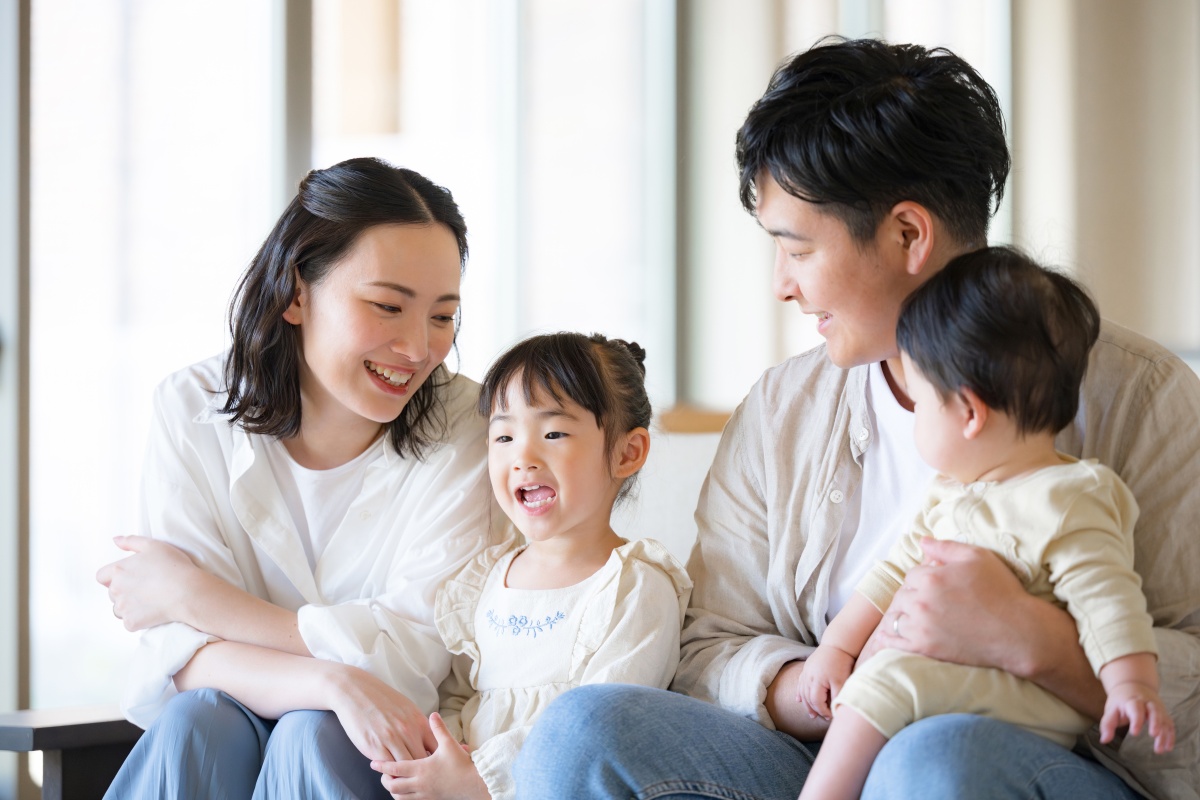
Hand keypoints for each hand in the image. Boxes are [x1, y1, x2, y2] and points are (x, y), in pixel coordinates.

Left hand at [95, 535, 204, 630]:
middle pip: (112, 593)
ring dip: (130, 606)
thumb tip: (115, 540)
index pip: (101, 576)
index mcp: (119, 570)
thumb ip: (131, 542)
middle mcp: (116, 590)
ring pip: (119, 609)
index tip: (128, 577)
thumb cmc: (173, 566)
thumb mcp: (154, 545)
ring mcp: (123, 608)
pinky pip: (130, 622)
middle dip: (124, 591)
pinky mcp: (131, 622)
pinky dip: (139, 618)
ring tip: (150, 600)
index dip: (112, 577)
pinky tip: (153, 611)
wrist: (187, 592)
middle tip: (146, 588)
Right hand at [327, 666, 437, 763]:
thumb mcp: (408, 709)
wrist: (356, 692)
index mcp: (419, 721)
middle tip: (417, 774)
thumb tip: (429, 746)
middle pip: (423, 762)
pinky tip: (388, 771)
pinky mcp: (375, 747)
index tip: (432, 765)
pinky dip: (390, 772)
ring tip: (402, 775)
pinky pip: (388, 767)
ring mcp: (391, 739)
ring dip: (405, 774)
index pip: (437, 748)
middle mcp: (408, 731)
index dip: (436, 760)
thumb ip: (419, 727)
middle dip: (421, 770)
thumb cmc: (382, 700)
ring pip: (406, 767)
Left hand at [372, 712, 490, 799]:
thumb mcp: (449, 743)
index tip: (373, 763)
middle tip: (382, 774)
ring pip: (400, 797)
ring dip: (393, 790)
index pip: (395, 768)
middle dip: (385, 781)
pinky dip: (404, 797)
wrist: (474, 784)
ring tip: (392, 782)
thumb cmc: (462, 764)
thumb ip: (438, 729)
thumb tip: (432, 714)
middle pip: (393, 786)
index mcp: (422, 769)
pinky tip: (406, 790)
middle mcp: (420, 783)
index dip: (382, 766)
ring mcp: (424, 794)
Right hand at [797, 645, 853, 720]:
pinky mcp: (806, 668)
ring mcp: (806, 672)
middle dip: (814, 710)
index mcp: (816, 682)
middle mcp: (808, 678)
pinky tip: (799, 699)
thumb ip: (837, 697)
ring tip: (811, 714)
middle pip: (808, 698)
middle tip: (821, 718)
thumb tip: (835, 711)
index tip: (831, 716)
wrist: (837, 643)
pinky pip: (800, 683)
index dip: (823, 711)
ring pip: (802, 692)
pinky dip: (800, 693)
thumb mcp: (841, 681)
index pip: (817, 702)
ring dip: (806, 704)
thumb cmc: (841, 663)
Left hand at [867, 537, 1029, 669]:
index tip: (937, 587)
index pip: (912, 575)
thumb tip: (922, 540)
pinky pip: (895, 641)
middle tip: (930, 603)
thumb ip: (945, 547)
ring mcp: (921, 626)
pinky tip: (902, 636)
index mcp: (930, 577)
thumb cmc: (1001, 591)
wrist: (1018, 632)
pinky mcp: (924, 648)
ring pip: (896, 617)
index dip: (924, 579)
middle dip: (913, 596)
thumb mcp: (977, 557)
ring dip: (904, 616)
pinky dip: (894, 638)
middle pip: (902, 595)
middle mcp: (921, 601)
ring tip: (917, 619)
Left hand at [1100, 681, 1174, 753]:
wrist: (1134, 685)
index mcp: (1132, 701)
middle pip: (1154, 711)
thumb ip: (1107, 724)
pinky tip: (1168, 748)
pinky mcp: (1164, 714)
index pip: (1135, 708)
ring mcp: (1158, 708)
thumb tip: (1104, 740)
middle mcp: (1147, 703)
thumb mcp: (1111, 709)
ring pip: (1163, 719)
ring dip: (1164, 734)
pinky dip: (1170, 736)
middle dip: (1155, 723)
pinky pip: (1170, 724)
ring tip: (1159, 750)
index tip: (1134, 733)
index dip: (1136, 720)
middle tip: (1154, 735)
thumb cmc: (1121, 702)